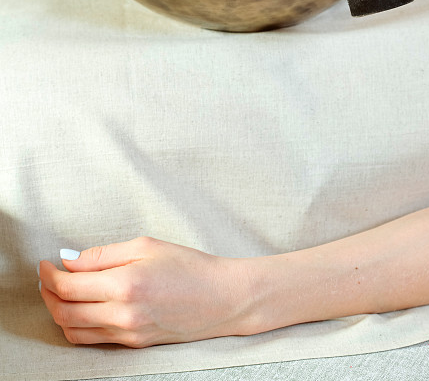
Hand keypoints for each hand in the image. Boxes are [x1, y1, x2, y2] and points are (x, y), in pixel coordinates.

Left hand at [38, 237, 253, 346]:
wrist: (222, 298)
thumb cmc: (189, 266)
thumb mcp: (147, 245)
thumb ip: (104, 254)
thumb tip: (70, 261)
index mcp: (125, 284)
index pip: (69, 286)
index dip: (49, 275)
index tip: (45, 263)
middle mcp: (123, 314)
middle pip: (65, 312)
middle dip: (48, 294)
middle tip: (48, 277)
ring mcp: (127, 334)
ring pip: (74, 331)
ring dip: (60, 312)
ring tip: (61, 292)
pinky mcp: (134, 345)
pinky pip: (93, 340)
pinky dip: (78, 325)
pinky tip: (82, 308)